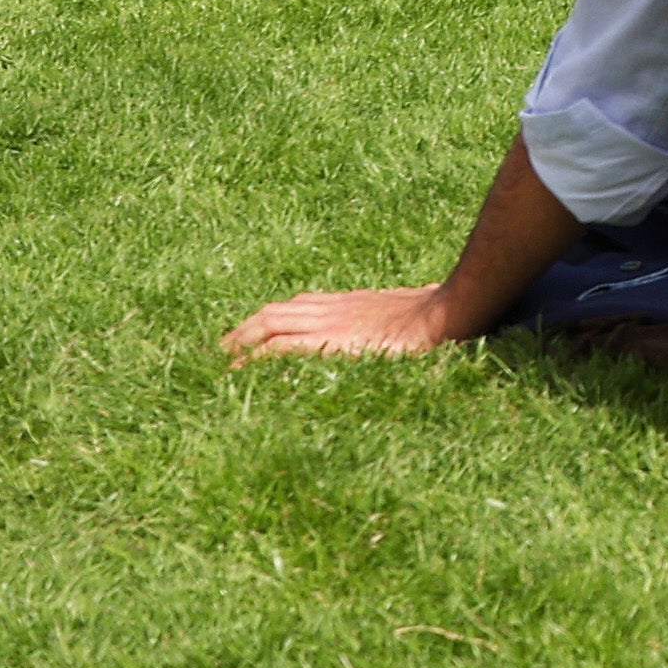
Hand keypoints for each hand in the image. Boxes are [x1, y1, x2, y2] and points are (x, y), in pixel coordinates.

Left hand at [224, 282, 467, 358]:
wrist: (444, 315)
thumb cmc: (442, 313)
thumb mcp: (423, 303)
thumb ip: (419, 302)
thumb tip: (435, 295)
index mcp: (354, 302)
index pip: (304, 305)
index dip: (278, 318)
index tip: (261, 332)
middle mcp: (335, 307)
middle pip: (278, 310)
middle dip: (248, 328)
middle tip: (226, 348)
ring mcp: (329, 322)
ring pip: (270, 322)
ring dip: (242, 339)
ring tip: (223, 360)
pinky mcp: (327, 341)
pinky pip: (278, 347)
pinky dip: (254, 358)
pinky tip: (238, 371)